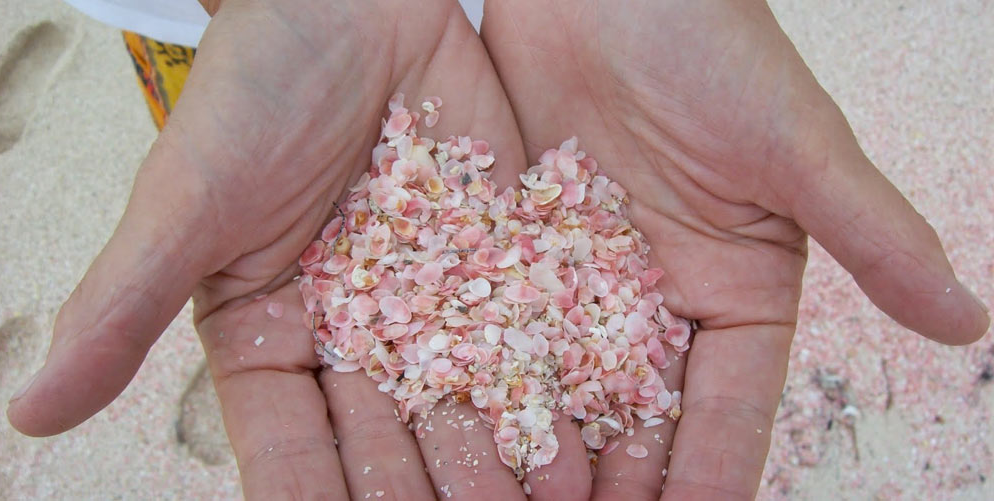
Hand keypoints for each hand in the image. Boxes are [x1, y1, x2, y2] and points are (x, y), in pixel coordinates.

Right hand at [6, 0, 592, 497]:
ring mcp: (431, 307)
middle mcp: (352, 340)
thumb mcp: (189, 196)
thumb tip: (29, 410)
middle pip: (388, 444)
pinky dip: (552, 386)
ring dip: (500, 462)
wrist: (354, 3)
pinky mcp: (496, 265)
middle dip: (427, 496)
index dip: (315, 500)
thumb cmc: (255, 86)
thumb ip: (126, 302)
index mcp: (269, 341)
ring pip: (464, 404)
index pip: (289, 448)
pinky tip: (584, 432)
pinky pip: (524, 336)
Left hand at [480, 0, 989, 497]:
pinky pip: (506, 329)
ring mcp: (585, 280)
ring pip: (571, 389)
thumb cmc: (708, 40)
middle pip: (645, 419)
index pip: (730, 409)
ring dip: (552, 453)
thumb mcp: (795, 145)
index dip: (712, 478)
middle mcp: (662, 298)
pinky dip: (494, 383)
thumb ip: (872, 235)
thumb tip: (972, 324)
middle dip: (623, 488)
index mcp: (738, 290)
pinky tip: (470, 431)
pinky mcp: (521, 250)